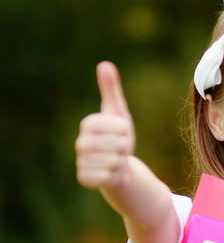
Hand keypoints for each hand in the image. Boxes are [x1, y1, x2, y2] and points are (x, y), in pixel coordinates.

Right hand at [75, 61, 135, 190]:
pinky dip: (114, 175)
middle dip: (124, 147)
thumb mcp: (118, 113)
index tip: (122, 133)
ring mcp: (81, 161)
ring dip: (120, 161)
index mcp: (88, 124)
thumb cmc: (119, 137)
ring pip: (112, 160)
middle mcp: (80, 142)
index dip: (124, 130)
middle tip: (120, 149)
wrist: (119, 167)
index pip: (115, 125)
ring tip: (116, 159)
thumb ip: (111, 90)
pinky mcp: (85, 178)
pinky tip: (111, 173)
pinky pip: (107, 176)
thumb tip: (104, 64)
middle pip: (116, 144)